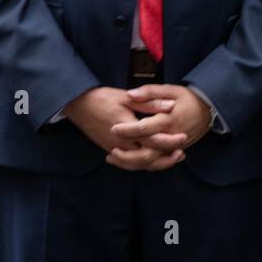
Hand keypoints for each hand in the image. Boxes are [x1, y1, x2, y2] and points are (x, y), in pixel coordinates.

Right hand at [65, 86, 182, 167]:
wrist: (78, 106)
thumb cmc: (101, 98)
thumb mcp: (126, 97)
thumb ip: (149, 103)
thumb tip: (171, 106)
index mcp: (127, 127)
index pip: (152, 139)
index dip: (169, 141)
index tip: (183, 136)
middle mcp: (121, 142)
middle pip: (147, 158)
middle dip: (166, 158)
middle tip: (182, 152)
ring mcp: (115, 149)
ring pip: (138, 164)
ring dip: (157, 164)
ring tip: (172, 158)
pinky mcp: (110, 150)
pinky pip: (129, 163)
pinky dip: (143, 165)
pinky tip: (153, 161)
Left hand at [107, 84, 211, 170]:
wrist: (210, 110)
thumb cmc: (189, 98)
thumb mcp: (171, 90)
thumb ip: (150, 92)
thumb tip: (130, 94)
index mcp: (168, 121)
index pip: (144, 128)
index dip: (127, 129)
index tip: (113, 128)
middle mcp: (171, 138)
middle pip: (146, 153)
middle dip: (127, 154)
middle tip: (110, 150)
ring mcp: (174, 147)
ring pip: (150, 162)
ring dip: (131, 162)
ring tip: (113, 157)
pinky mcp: (174, 152)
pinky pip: (156, 162)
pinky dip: (140, 164)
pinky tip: (127, 160)